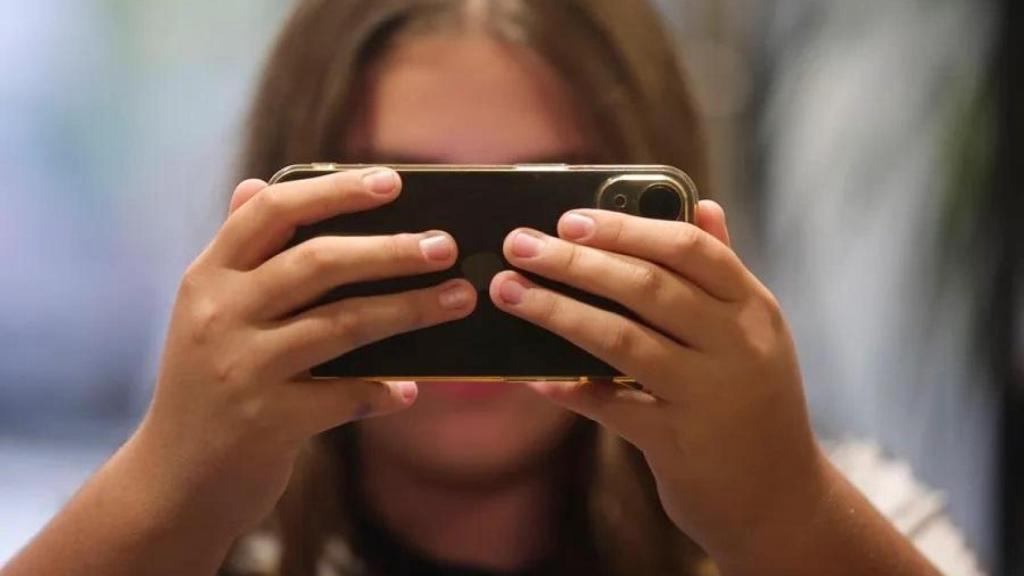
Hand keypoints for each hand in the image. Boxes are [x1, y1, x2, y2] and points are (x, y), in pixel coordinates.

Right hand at [137, 167, 475, 535]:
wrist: (172, 483)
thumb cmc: (204, 386)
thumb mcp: (205, 313)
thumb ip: (236, 251)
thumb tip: (257, 182)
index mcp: (207, 278)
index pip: (271, 213)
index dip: (334, 191)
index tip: (393, 181)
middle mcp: (220, 316)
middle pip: (318, 263)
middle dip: (390, 251)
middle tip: (445, 246)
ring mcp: (243, 370)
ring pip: (342, 326)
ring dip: (408, 311)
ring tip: (458, 299)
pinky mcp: (267, 423)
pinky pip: (344, 397)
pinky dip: (382, 392)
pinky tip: (410, 390)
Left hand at [489, 202, 826, 568]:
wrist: (779, 501)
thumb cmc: (755, 404)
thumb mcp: (754, 335)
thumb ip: (723, 271)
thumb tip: (701, 203)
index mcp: (752, 308)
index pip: (689, 248)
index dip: (626, 227)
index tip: (569, 217)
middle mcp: (736, 346)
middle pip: (647, 287)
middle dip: (576, 261)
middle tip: (519, 245)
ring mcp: (708, 397)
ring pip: (622, 340)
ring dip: (558, 311)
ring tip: (509, 292)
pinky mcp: (677, 443)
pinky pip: (610, 407)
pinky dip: (568, 388)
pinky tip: (531, 375)